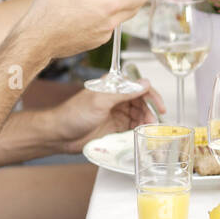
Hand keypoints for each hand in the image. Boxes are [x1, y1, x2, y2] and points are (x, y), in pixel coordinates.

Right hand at [18, 0, 155, 61]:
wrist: (35, 39)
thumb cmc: (51, 7)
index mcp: (109, 5)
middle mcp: (110, 23)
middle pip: (132, 10)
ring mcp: (101, 36)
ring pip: (118, 20)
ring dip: (119, 8)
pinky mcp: (91, 44)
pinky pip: (105, 29)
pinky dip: (105, 18)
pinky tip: (90, 11)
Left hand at [47, 77, 164, 153]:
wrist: (60, 135)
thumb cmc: (73, 114)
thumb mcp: (100, 101)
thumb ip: (124, 92)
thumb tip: (144, 83)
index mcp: (112, 87)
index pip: (139, 87)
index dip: (152, 95)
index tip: (159, 106)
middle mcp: (116, 99)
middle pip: (142, 102)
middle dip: (149, 112)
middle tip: (152, 122)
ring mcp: (116, 114)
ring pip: (138, 116)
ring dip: (145, 122)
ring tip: (146, 129)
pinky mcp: (115, 128)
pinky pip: (132, 128)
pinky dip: (138, 131)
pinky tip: (140, 134)